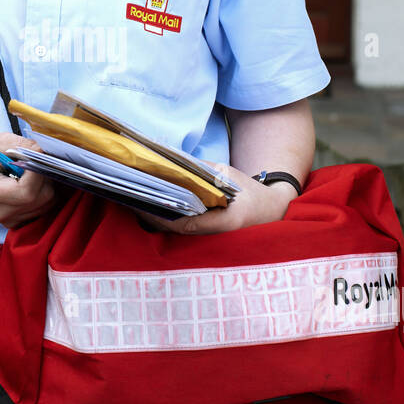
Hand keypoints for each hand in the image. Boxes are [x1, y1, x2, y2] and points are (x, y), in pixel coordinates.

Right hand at [0, 132, 57, 228]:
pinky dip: (44, 193)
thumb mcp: (0, 142)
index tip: (38, 155)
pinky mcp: (19, 223)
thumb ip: (21, 145)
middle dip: (44, 176)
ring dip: (46, 184)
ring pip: (47, 202)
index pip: (26, 190)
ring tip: (30, 173)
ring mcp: (9, 220)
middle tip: (34, 162)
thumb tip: (43, 151)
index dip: (37, 171)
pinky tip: (31, 184)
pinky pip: (45, 207)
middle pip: (40, 197)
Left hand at [135, 162, 297, 234]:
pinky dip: (168, 220)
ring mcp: (211, 238)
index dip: (161, 216)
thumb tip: (171, 164)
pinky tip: (154, 208)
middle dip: (153, 217)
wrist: (271, 210)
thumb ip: (201, 171)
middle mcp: (216, 235)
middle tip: (132, 202)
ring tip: (137, 203)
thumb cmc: (249, 191)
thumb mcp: (226, 174)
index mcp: (225, 221)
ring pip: (178, 232)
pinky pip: (184, 230)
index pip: (185, 224)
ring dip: (158, 219)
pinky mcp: (207, 237)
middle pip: (177, 230)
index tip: (142, 206)